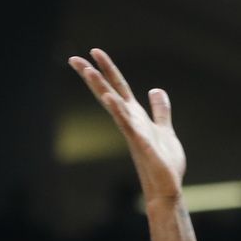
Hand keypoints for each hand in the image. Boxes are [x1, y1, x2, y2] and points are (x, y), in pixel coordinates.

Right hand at [69, 49, 185, 203]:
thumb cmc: (164, 163)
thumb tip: (155, 90)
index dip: (107, 70)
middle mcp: (131, 122)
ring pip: (115, 107)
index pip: (118, 88)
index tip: (93, 51)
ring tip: (88, 71)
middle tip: (74, 58)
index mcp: (136, 116)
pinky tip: (111, 100)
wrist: (167, 188)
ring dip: (102, 89)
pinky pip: (129, 127)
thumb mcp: (164, 129)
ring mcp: (134, 133)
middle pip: (109, 93)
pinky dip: (120, 113)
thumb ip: (159, 110)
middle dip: (94, 76)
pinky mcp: (143, 146)